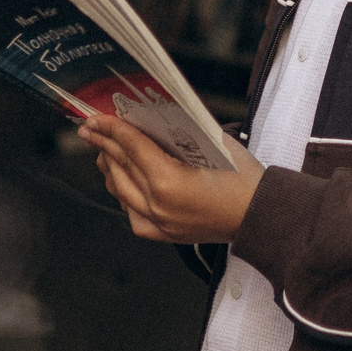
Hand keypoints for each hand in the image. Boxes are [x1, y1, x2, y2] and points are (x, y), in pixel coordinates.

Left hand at [82, 114, 263, 243]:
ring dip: (109, 167)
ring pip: (120, 190)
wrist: (262, 216)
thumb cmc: (246, 179)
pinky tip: (121, 180)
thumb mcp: (213, 144)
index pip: (131, 146)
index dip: (111, 127)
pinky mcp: (164, 234)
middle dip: (102, 143)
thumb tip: (151, 117)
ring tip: (103, 150)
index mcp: (169, 181)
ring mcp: (159, 223)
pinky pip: (131, 212)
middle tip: (89, 128)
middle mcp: (158, 205)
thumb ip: (180, 132)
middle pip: (120, 166)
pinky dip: (123, 193)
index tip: (97, 116)